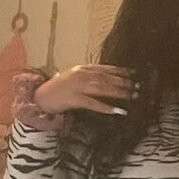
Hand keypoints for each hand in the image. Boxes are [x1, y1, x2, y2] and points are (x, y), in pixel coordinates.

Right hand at [14, 63, 133, 125]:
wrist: (40, 97)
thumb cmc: (58, 88)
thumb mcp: (74, 77)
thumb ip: (89, 76)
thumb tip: (108, 79)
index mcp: (82, 68)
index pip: (105, 68)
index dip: (121, 71)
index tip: (134, 74)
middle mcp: (81, 75)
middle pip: (107, 78)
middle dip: (124, 82)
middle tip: (138, 86)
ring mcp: (77, 86)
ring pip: (103, 88)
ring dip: (119, 92)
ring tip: (132, 96)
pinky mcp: (74, 99)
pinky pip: (93, 103)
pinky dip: (106, 107)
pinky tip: (117, 111)